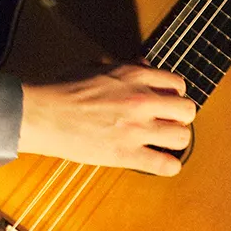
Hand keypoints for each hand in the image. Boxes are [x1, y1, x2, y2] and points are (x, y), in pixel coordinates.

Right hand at [18, 63, 195, 175]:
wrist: (42, 113)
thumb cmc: (63, 89)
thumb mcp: (97, 66)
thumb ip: (125, 66)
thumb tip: (144, 65)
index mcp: (134, 76)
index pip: (178, 84)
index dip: (175, 95)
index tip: (166, 104)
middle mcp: (141, 100)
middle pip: (187, 110)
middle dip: (180, 118)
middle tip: (168, 123)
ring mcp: (135, 128)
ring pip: (182, 137)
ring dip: (176, 141)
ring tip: (163, 143)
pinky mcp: (126, 154)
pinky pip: (166, 165)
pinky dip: (169, 166)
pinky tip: (161, 163)